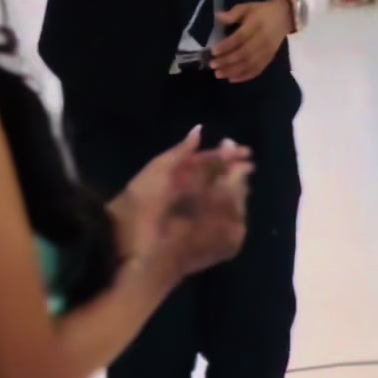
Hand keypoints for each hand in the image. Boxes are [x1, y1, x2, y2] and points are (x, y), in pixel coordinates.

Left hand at [116, 128, 250, 280]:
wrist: (129, 246)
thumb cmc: (142, 203)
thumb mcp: (159, 170)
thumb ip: (181, 151)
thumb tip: (200, 130)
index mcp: (177, 180)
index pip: (206, 163)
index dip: (225, 156)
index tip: (246, 152)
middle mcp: (189, 200)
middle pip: (219, 182)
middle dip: (234, 174)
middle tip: (248, 168)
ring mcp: (198, 224)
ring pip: (227, 205)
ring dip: (237, 195)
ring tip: (242, 187)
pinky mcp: (206, 247)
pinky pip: (229, 233)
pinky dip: (235, 221)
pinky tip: (239, 210)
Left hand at [212, 0, 292, 83]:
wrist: (284, 17)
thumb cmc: (261, 12)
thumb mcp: (247, 7)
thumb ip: (233, 13)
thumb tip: (217, 17)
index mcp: (257, 24)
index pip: (240, 37)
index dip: (227, 46)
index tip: (213, 51)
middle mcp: (263, 40)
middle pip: (244, 53)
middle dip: (227, 61)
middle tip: (212, 65)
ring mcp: (267, 51)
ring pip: (250, 64)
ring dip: (233, 71)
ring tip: (219, 74)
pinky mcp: (269, 59)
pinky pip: (257, 70)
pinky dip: (244, 76)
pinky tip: (231, 79)